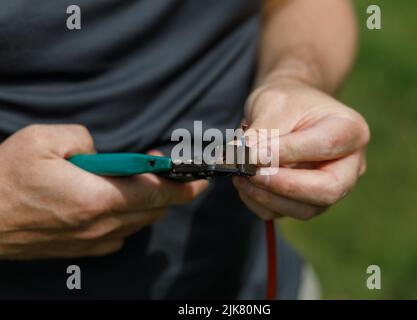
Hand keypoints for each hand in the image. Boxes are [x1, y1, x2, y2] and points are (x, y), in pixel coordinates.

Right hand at [0, 125, 207, 258]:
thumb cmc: (5, 181)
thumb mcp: (43, 141)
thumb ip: (83, 138)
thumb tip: (101, 151)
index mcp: (97, 198)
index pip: (158, 194)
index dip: (185, 187)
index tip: (202, 180)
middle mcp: (102, 225)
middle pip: (155, 210)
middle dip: (168, 191)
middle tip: (165, 171)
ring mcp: (94, 242)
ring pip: (140, 222)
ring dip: (148, 203)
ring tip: (137, 182)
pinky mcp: (84, 250)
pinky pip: (122, 232)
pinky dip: (129, 216)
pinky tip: (114, 201)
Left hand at [233, 78, 369, 219]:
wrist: (288, 109)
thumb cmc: (287, 102)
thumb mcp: (274, 104)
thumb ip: (263, 132)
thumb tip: (243, 158)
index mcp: (350, 131)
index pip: (325, 146)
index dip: (286, 153)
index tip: (253, 151)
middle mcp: (349, 165)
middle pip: (327, 190)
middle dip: (283, 186)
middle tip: (250, 173)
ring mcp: (331, 188)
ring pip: (305, 209)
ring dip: (267, 197)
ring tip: (240, 175)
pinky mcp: (309, 202)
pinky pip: (285, 213)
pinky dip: (260, 203)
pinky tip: (245, 184)